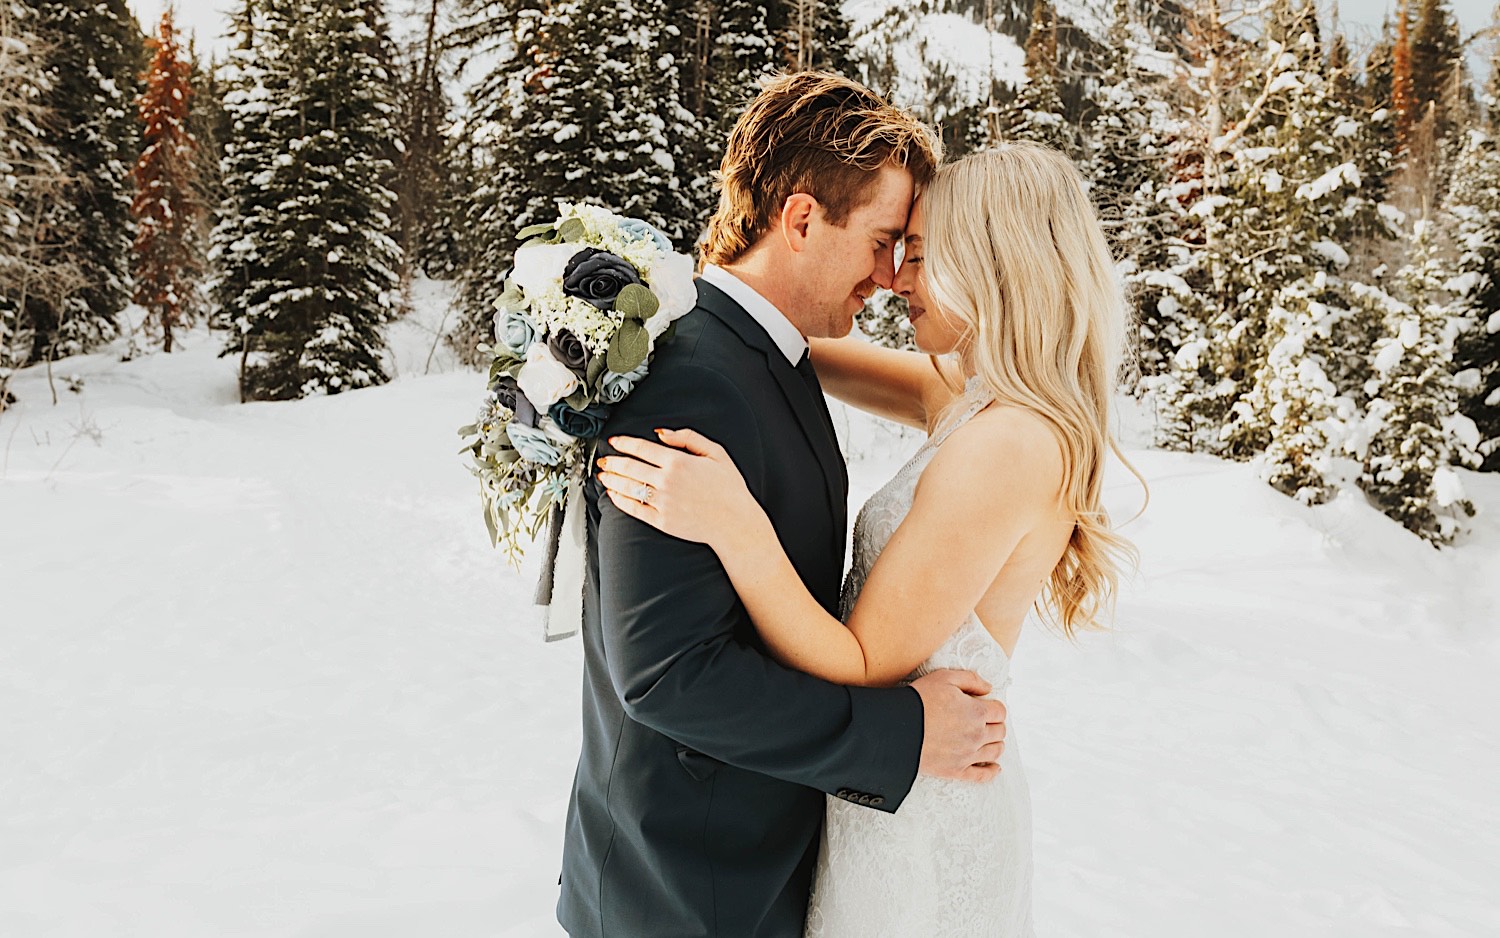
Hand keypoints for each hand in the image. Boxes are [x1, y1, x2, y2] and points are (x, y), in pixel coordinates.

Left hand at [598, 428, 763, 551]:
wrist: (734, 522)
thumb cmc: (729, 488)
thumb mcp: (716, 453)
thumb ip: (688, 438)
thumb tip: (661, 433)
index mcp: (678, 461)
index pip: (640, 448)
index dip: (623, 443)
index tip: (614, 441)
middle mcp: (666, 481)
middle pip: (628, 467)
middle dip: (611, 461)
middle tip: (603, 459)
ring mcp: (662, 502)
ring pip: (627, 487)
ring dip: (610, 479)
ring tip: (603, 475)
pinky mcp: (661, 520)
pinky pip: (633, 508)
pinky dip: (619, 500)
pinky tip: (613, 494)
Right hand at [910, 669, 1005, 781]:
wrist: (898, 727)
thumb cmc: (919, 700)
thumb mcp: (945, 677)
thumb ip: (971, 679)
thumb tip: (988, 688)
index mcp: (977, 712)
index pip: (1000, 712)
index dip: (995, 707)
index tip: (987, 706)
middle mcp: (977, 735)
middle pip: (1000, 732)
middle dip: (995, 724)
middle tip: (986, 722)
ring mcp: (968, 755)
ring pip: (995, 752)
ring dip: (995, 744)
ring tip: (989, 740)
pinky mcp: (956, 770)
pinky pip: (982, 775)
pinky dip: (991, 771)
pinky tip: (994, 767)